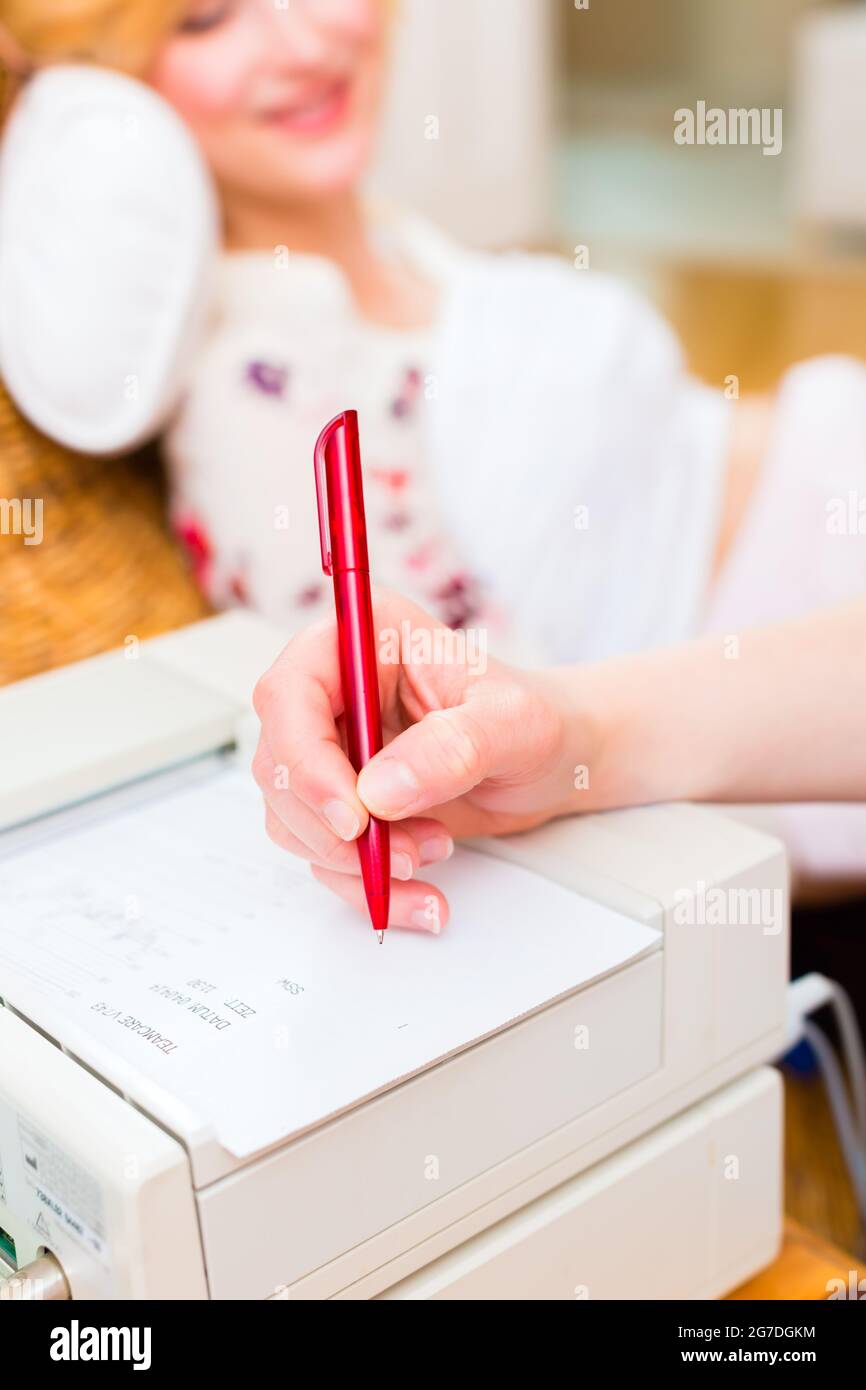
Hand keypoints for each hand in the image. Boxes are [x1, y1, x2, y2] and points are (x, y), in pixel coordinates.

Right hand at [251, 591, 574, 932]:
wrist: (556, 761)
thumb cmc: (538, 719)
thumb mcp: (512, 722)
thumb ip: (451, 747)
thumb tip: (378, 791)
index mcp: (363, 642)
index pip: (289, 693)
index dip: (305, 758)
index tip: (353, 816)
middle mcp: (336, 693)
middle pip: (278, 763)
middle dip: (333, 825)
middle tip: (402, 853)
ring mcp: (334, 751)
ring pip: (292, 817)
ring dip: (352, 859)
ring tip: (431, 853)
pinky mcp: (345, 803)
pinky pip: (324, 855)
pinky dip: (367, 885)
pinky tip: (422, 893)